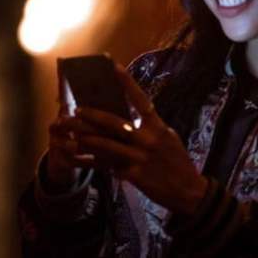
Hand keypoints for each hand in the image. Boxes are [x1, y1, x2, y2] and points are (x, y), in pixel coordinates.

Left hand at [55, 64, 208, 215]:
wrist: (188, 191)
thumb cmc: (178, 162)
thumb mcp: (169, 138)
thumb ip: (151, 127)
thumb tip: (133, 115)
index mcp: (158, 127)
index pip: (141, 100)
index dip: (127, 83)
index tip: (114, 67)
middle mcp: (148, 139)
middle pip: (115, 123)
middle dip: (93, 115)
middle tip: (75, 109)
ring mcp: (140, 158)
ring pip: (106, 145)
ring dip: (86, 138)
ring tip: (70, 133)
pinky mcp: (134, 175)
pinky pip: (107, 167)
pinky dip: (91, 163)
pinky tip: (75, 160)